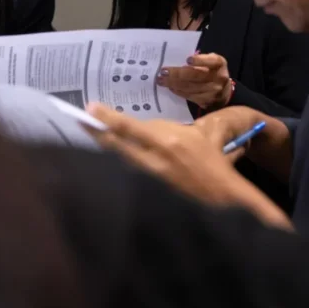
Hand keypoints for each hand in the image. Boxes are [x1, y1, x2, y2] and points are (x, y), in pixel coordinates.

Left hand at [86, 103, 292, 229]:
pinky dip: (118, 170)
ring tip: (89, 140)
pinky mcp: (153, 194)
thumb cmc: (215, 164)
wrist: (227, 198)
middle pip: (118, 143)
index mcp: (170, 140)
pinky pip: (130, 178)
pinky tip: (106, 167)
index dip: (110, 118)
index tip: (92, 109)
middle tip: (80, 121)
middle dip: (98, 132)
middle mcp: (158, 157)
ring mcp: (153, 178)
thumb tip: (145, 128)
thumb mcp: (201, 137)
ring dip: (105, 150)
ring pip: (121, 160)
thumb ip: (173, 132)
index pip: (132, 126)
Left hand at [157, 52, 232, 108]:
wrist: (224, 92)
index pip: (211, 61)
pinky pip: (189, 96)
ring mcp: (213, 92)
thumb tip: (179, 59)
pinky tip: (170, 87)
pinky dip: (177, 91)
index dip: (199, 61)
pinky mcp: (206, 102)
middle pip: (196, 76)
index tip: (187, 60)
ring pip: (189, 87)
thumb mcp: (211, 62)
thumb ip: (200, 59)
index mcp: (219, 64)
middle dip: (177, 74)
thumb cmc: (213, 71)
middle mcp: (218, 78)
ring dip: (173, 83)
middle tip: (163, 71)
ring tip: (161, 80)